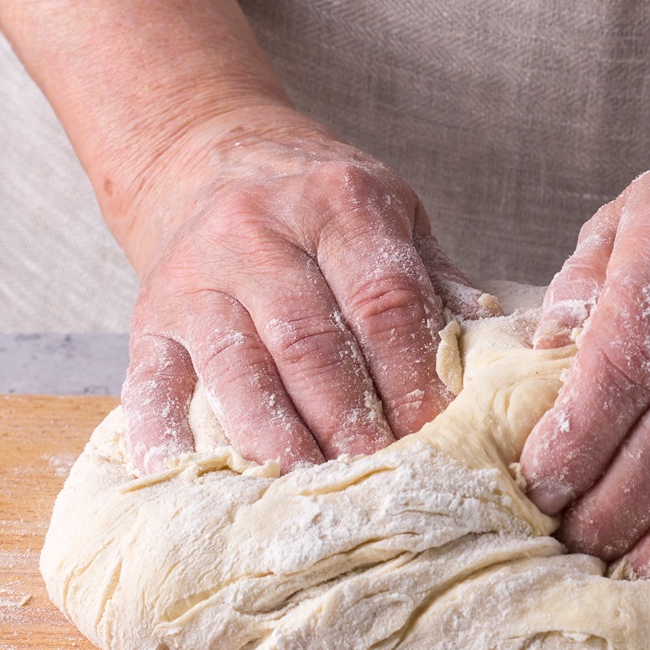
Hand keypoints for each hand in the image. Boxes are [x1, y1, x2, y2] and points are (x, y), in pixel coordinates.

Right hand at [119, 107, 490, 473]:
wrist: (205, 154)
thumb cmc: (316, 200)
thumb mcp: (389, 210)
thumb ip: (437, 278)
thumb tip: (499, 349)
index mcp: (338, 203)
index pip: (385, 301)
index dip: (414, 378)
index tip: (442, 437)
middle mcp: (259, 233)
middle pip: (313, 345)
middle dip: (356, 424)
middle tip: (390, 480)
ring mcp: (196, 277)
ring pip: (240, 371)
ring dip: (283, 444)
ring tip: (319, 496)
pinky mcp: (149, 316)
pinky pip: (151, 383)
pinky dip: (168, 438)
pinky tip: (199, 483)